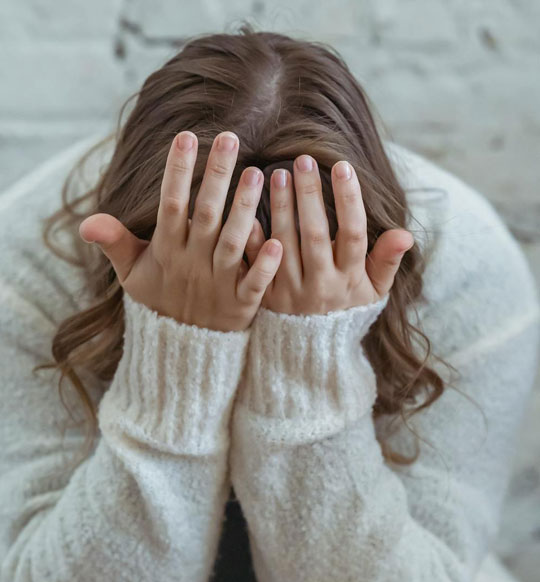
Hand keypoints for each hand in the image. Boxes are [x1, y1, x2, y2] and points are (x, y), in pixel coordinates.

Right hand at [79, 131, 283, 332]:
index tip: (185, 137)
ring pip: (232, 243)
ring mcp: (218, 284)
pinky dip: (262, 266)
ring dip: (243, 211)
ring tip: (255, 174)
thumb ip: (114, 243)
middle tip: (230, 137)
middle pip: (206, 216)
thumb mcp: (131, 273)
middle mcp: (193, 264)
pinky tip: (275, 241)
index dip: (177, 173)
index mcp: (167, 251)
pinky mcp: (241, 305)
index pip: (170, 206)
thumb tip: (84, 223)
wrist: (181, 349)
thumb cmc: (159, 299)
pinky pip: (253, 284)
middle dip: (216, 176)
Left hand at [244, 156, 413, 315]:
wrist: (312, 349)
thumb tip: (405, 234)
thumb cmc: (347, 307)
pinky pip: (256, 265)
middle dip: (309, 195)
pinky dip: (252, 239)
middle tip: (303, 160)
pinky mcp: (266, 297)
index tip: (343, 165)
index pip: (352, 234)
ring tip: (278, 175)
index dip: (349, 200)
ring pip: (284, 244)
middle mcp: (319, 285)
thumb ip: (387, 260)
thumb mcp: (374, 290)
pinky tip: (247, 210)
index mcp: (349, 279)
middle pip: (314, 235)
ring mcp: (290, 292)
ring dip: (281, 208)